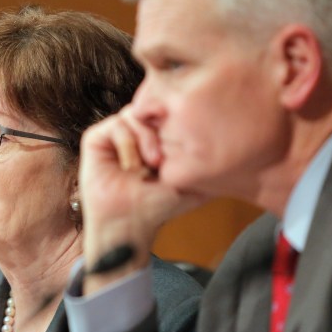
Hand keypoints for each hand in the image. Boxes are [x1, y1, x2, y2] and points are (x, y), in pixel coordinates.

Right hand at [80, 105, 203, 291]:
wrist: (131, 224)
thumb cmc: (158, 206)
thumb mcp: (191, 179)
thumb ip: (207, 160)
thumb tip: (235, 143)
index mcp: (154, 136)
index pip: (168, 110)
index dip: (175, 123)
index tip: (180, 149)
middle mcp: (134, 131)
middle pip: (152, 107)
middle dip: (161, 131)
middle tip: (162, 160)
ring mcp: (115, 134)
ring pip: (135, 113)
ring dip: (145, 140)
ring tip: (148, 166)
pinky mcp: (96, 139)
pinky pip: (117, 124)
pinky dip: (128, 145)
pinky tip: (131, 167)